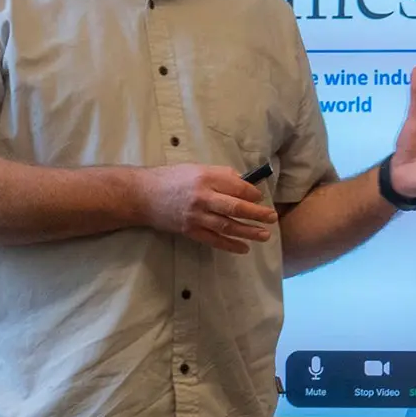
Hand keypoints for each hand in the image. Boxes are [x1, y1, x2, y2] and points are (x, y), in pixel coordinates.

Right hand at [142, 164, 277, 253]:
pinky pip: (213, 240)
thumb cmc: (171, 178)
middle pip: (236, 207)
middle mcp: (202, 197)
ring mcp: (196, 216)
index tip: (260, 197)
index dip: (252, 193)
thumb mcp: (196, 168)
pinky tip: (243, 248)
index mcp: (205, 177)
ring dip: (248, 231)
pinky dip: (229, 245)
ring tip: (264, 235)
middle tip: (272, 218)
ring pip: (227, 226)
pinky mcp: (190, 230)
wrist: (143, 195)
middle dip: (257, 213)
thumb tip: (243, 183)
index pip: (236, 186)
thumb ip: (219, 175)